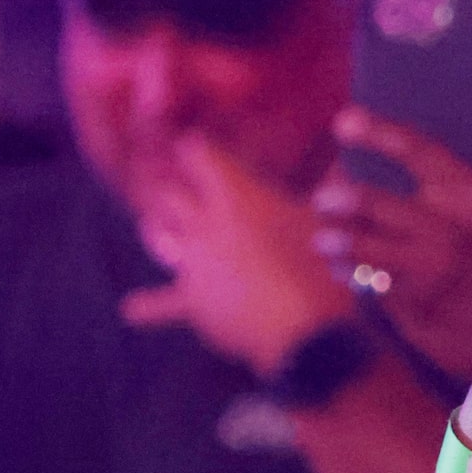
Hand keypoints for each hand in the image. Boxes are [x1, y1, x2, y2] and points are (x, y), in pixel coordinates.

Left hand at [123, 135, 357, 375]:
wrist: (303, 328)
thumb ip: (331, 188)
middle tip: (172, 179)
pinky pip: (164, 305)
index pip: (199, 155)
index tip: (195, 143)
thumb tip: (340, 164)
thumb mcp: (330, 220)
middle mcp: (205, 222)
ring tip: (153, 223)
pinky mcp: (194, 302)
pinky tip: (131, 309)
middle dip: (173, 185)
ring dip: (159, 228)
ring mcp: (194, 263)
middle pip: (171, 193)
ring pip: (160, 235)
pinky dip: (149, 307)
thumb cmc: (322, 266)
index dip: (197, 147)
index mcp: (235, 194)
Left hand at [315, 109, 471, 379]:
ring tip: (326, 240)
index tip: (342, 123)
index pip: (418, 151)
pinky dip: (358, 278)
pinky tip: (353, 272)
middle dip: (336, 198)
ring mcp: (430, 276)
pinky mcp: (417, 314)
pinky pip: (371, 288)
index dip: (377, 133)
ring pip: (360, 250)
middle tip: (322, 199)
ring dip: (336, 243)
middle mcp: (450, 233)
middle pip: (370, 203)